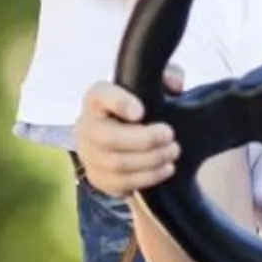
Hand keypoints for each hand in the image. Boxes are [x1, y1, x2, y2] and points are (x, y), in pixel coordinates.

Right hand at [74, 78, 178, 197]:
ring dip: (150, 161)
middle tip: (170, 136)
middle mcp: (86, 126)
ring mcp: (89, 155)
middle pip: (107, 137)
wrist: (130, 139)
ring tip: (173, 153)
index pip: (99, 96)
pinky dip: (147, 179)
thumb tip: (175, 85)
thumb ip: (168, 78)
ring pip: (116, 164)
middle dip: (144, 140)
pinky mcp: (98, 178)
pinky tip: (165, 169)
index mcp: (96, 100)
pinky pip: (120, 184)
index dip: (118, 103)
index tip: (141, 111)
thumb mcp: (156, 87)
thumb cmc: (143, 107)